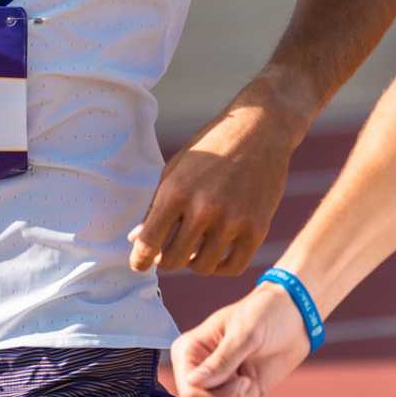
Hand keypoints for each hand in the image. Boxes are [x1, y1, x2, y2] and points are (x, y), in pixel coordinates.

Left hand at [128, 102, 295, 275]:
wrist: (260, 130)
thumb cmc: (212, 147)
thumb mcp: (175, 169)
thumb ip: (156, 206)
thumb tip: (135, 239)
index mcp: (176, 192)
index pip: (148, 243)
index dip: (139, 260)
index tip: (138, 264)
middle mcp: (204, 209)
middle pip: (173, 260)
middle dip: (165, 261)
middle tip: (168, 252)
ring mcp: (233, 221)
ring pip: (203, 267)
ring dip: (193, 262)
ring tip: (193, 249)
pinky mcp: (257, 229)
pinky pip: (233, 267)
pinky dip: (220, 267)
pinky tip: (215, 253)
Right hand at [169, 281, 310, 396]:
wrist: (294, 321)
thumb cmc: (265, 315)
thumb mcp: (245, 333)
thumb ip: (221, 361)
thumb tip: (193, 383)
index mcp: (188, 353)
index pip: (188, 395)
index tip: (243, 380)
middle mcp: (197, 375)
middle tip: (249, 378)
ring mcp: (216, 390)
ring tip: (253, 375)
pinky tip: (261, 387)